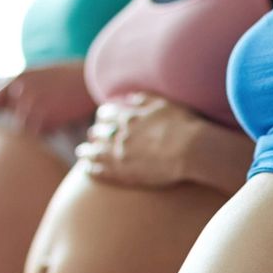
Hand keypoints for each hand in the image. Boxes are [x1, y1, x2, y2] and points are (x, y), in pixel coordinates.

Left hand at [0, 61, 96, 133]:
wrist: (91, 79)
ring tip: (53, 114)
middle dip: (17, 119)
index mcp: (18, 77)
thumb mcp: (39, 73)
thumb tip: (4, 99)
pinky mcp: (46, 117)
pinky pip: (39, 132)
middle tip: (36, 116)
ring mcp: (32, 104)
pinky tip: (60, 118)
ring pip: (23, 127)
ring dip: (36, 126)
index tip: (3, 112)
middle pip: (6, 116)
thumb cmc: (68, 76)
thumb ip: (21, 85)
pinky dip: (49, 130)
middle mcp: (20, 90)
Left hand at [76, 93, 206, 187]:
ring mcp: (120, 156)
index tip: (101, 117)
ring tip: (81, 153)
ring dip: (86, 152)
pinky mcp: (125, 175)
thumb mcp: (165, 104)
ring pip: (95, 153)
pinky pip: (101, 172)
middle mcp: (120, 135)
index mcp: (129, 117)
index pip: (108, 114)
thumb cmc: (183, 125)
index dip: (103, 115)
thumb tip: (131, 97)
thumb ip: (145, 99)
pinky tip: (85, 170)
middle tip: (90, 135)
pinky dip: (91, 169)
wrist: (191, 150)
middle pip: (99, 133)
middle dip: (94, 133)